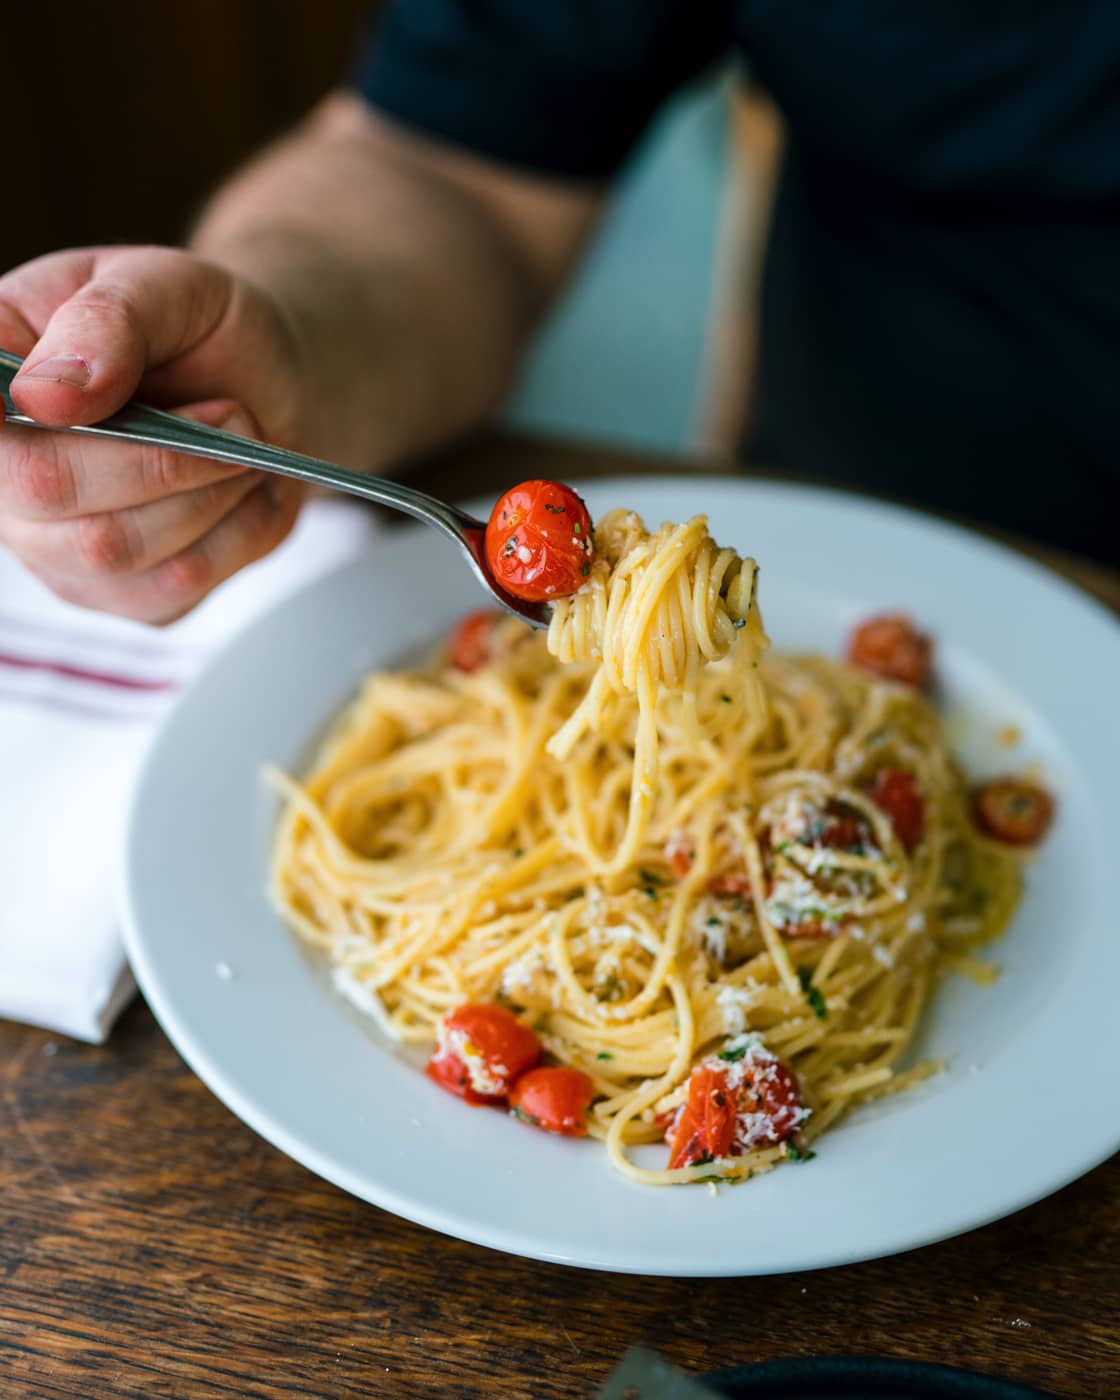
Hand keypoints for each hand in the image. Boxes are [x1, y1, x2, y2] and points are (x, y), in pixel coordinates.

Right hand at [0, 245, 306, 621]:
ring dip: (207, 492)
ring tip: (242, 444)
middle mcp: (4, 469)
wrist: (266, 389)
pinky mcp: (122, 595)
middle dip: (161, 455)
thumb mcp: (164, 286)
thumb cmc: (200, 331)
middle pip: (45, 489)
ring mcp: (55, 545)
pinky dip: (235, 535)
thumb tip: (46, 395)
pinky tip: (244, 492)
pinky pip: (174, 587)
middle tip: (231, 413)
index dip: (7, 415)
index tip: (56, 402)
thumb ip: (106, 324)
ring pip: (115, 550)